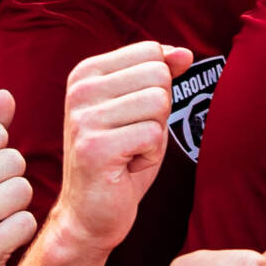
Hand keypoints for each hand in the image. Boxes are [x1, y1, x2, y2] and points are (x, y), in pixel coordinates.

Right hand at [56, 42, 191, 253]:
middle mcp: (80, 89)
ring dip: (155, 135)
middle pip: (158, 75)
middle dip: (159, 111)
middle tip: (133, 137)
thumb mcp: (143, 109)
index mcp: (86, 72)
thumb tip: (185, 53)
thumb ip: (160, 75)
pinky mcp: (95, 147)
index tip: (132, 117)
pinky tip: (126, 167)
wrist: (91, 212)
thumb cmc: (120, 159)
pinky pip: (153, 136)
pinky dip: (150, 156)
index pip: (151, 52)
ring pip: (159, 103)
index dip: (158, 88)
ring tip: (129, 152)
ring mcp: (84, 118)